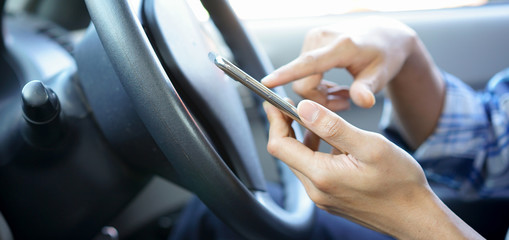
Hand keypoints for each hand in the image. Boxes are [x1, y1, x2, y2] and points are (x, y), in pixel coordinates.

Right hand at [262, 17, 444, 147]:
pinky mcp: (310, 43)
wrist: (383, 34)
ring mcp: (313, 39)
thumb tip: (362, 102)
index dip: (285, 75)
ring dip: (319, 94)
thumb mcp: (381, 74)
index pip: (308, 63)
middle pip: (303, 82)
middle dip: (319, 100)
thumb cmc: (384, 54)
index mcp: (341, 46)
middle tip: (344, 104)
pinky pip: (304, 73)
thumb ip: (369, 89)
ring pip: (302, 80)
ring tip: (344, 96)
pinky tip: (335, 87)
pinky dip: (318, 85)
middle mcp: (321, 39)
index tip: (266, 84)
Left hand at [263, 100, 482, 238]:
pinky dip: (315, 151)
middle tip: (292, 104)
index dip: (275, 120)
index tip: (274, 102)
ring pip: (300, 161)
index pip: (279, 145)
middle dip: (286, 126)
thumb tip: (304, 108)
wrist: (415, 216)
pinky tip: (331, 141)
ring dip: (302, 138)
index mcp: (322, 176)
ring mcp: (322, 197)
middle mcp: (316, 190)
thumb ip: (333, 127)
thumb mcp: (369, 146)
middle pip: (286, 153)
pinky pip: (313, 171)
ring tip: (314, 118)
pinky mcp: (330, 198)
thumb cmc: (400, 183)